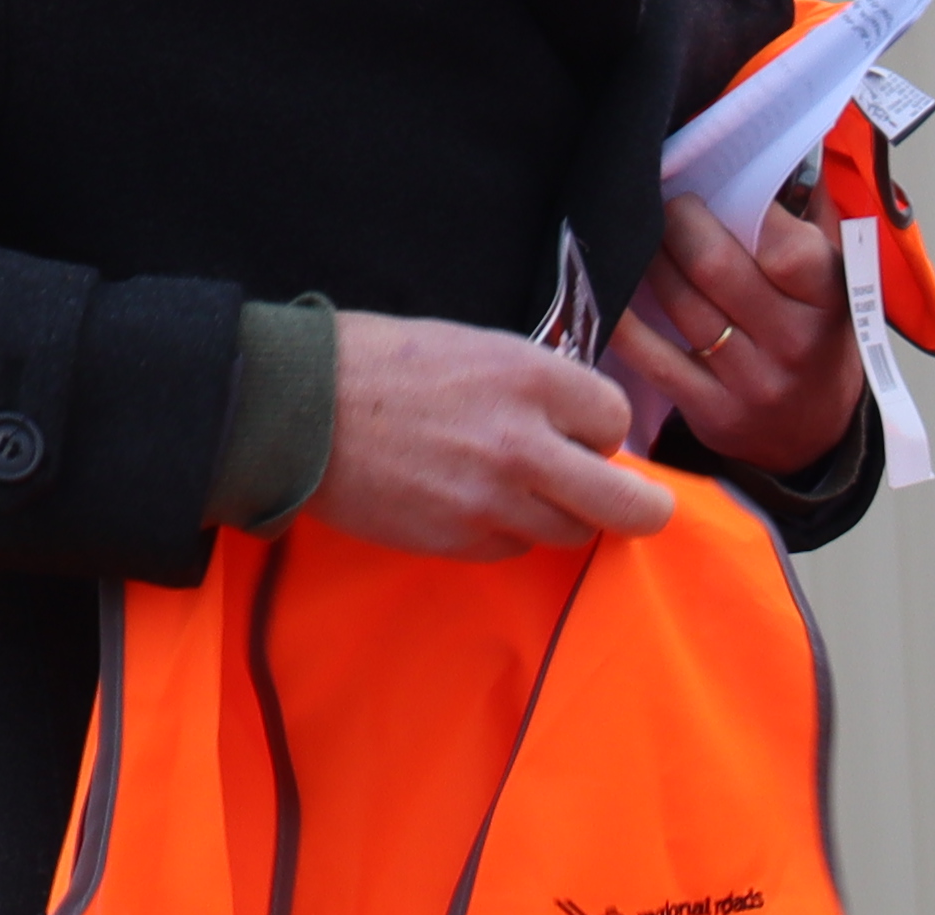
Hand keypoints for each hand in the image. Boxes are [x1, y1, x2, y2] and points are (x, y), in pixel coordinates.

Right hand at [312, 315, 674, 554]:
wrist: (295, 407)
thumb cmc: (381, 364)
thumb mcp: (474, 347)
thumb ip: (538, 388)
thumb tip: (589, 431)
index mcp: (531, 378)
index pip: (617, 421)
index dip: (601, 429)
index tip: (580, 429)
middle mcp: (524, 444)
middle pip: (629, 506)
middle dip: (640, 507)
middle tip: (635, 503)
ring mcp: (494, 500)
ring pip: (572, 532)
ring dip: (560, 514)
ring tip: (512, 483)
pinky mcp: (463, 539)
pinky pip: (516, 547)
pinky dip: (508, 530)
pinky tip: (468, 499)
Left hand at [605, 198, 864, 481]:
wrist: (814, 438)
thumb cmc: (816, 338)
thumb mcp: (837, 283)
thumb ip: (817, 218)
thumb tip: (791, 143)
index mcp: (829, 302)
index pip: (782, 245)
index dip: (742, 206)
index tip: (718, 185)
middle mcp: (794, 344)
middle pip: (713, 264)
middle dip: (677, 221)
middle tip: (666, 203)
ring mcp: (753, 384)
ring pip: (677, 301)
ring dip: (647, 257)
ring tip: (641, 236)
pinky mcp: (712, 413)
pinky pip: (647, 352)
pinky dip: (621, 313)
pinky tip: (612, 284)